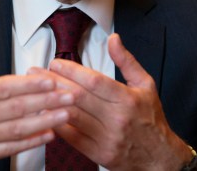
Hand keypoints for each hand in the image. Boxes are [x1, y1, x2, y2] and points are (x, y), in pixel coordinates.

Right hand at [0, 21, 73, 170]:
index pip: (2, 88)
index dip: (28, 85)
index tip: (50, 79)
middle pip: (16, 108)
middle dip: (46, 101)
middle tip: (71, 94)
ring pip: (16, 129)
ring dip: (45, 121)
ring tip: (67, 114)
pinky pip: (9, 148)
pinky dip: (30, 143)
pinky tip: (49, 135)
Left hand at [30, 33, 192, 170]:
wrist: (159, 157)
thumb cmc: (151, 119)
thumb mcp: (145, 85)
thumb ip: (127, 61)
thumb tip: (113, 38)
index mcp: (128, 99)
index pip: (94, 81)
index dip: (72, 70)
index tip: (55, 62)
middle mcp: (117, 118)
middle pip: (79, 97)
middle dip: (54, 82)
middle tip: (36, 73)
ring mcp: (107, 138)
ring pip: (73, 117)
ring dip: (51, 102)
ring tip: (36, 91)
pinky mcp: (98, 154)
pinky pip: (72, 137)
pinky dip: (57, 124)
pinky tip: (46, 113)